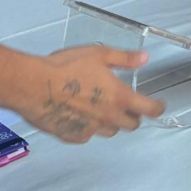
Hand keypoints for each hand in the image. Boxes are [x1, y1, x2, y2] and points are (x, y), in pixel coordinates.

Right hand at [19, 47, 164, 143]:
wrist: (32, 85)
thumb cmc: (65, 67)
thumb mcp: (99, 55)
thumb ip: (124, 59)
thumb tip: (144, 58)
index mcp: (120, 98)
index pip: (149, 110)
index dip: (157, 108)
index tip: (158, 106)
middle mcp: (108, 117)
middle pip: (131, 125)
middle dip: (133, 116)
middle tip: (127, 106)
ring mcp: (90, 129)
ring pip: (110, 131)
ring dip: (111, 122)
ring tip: (102, 109)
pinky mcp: (72, 136)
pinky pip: (87, 136)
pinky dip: (88, 128)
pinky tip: (80, 117)